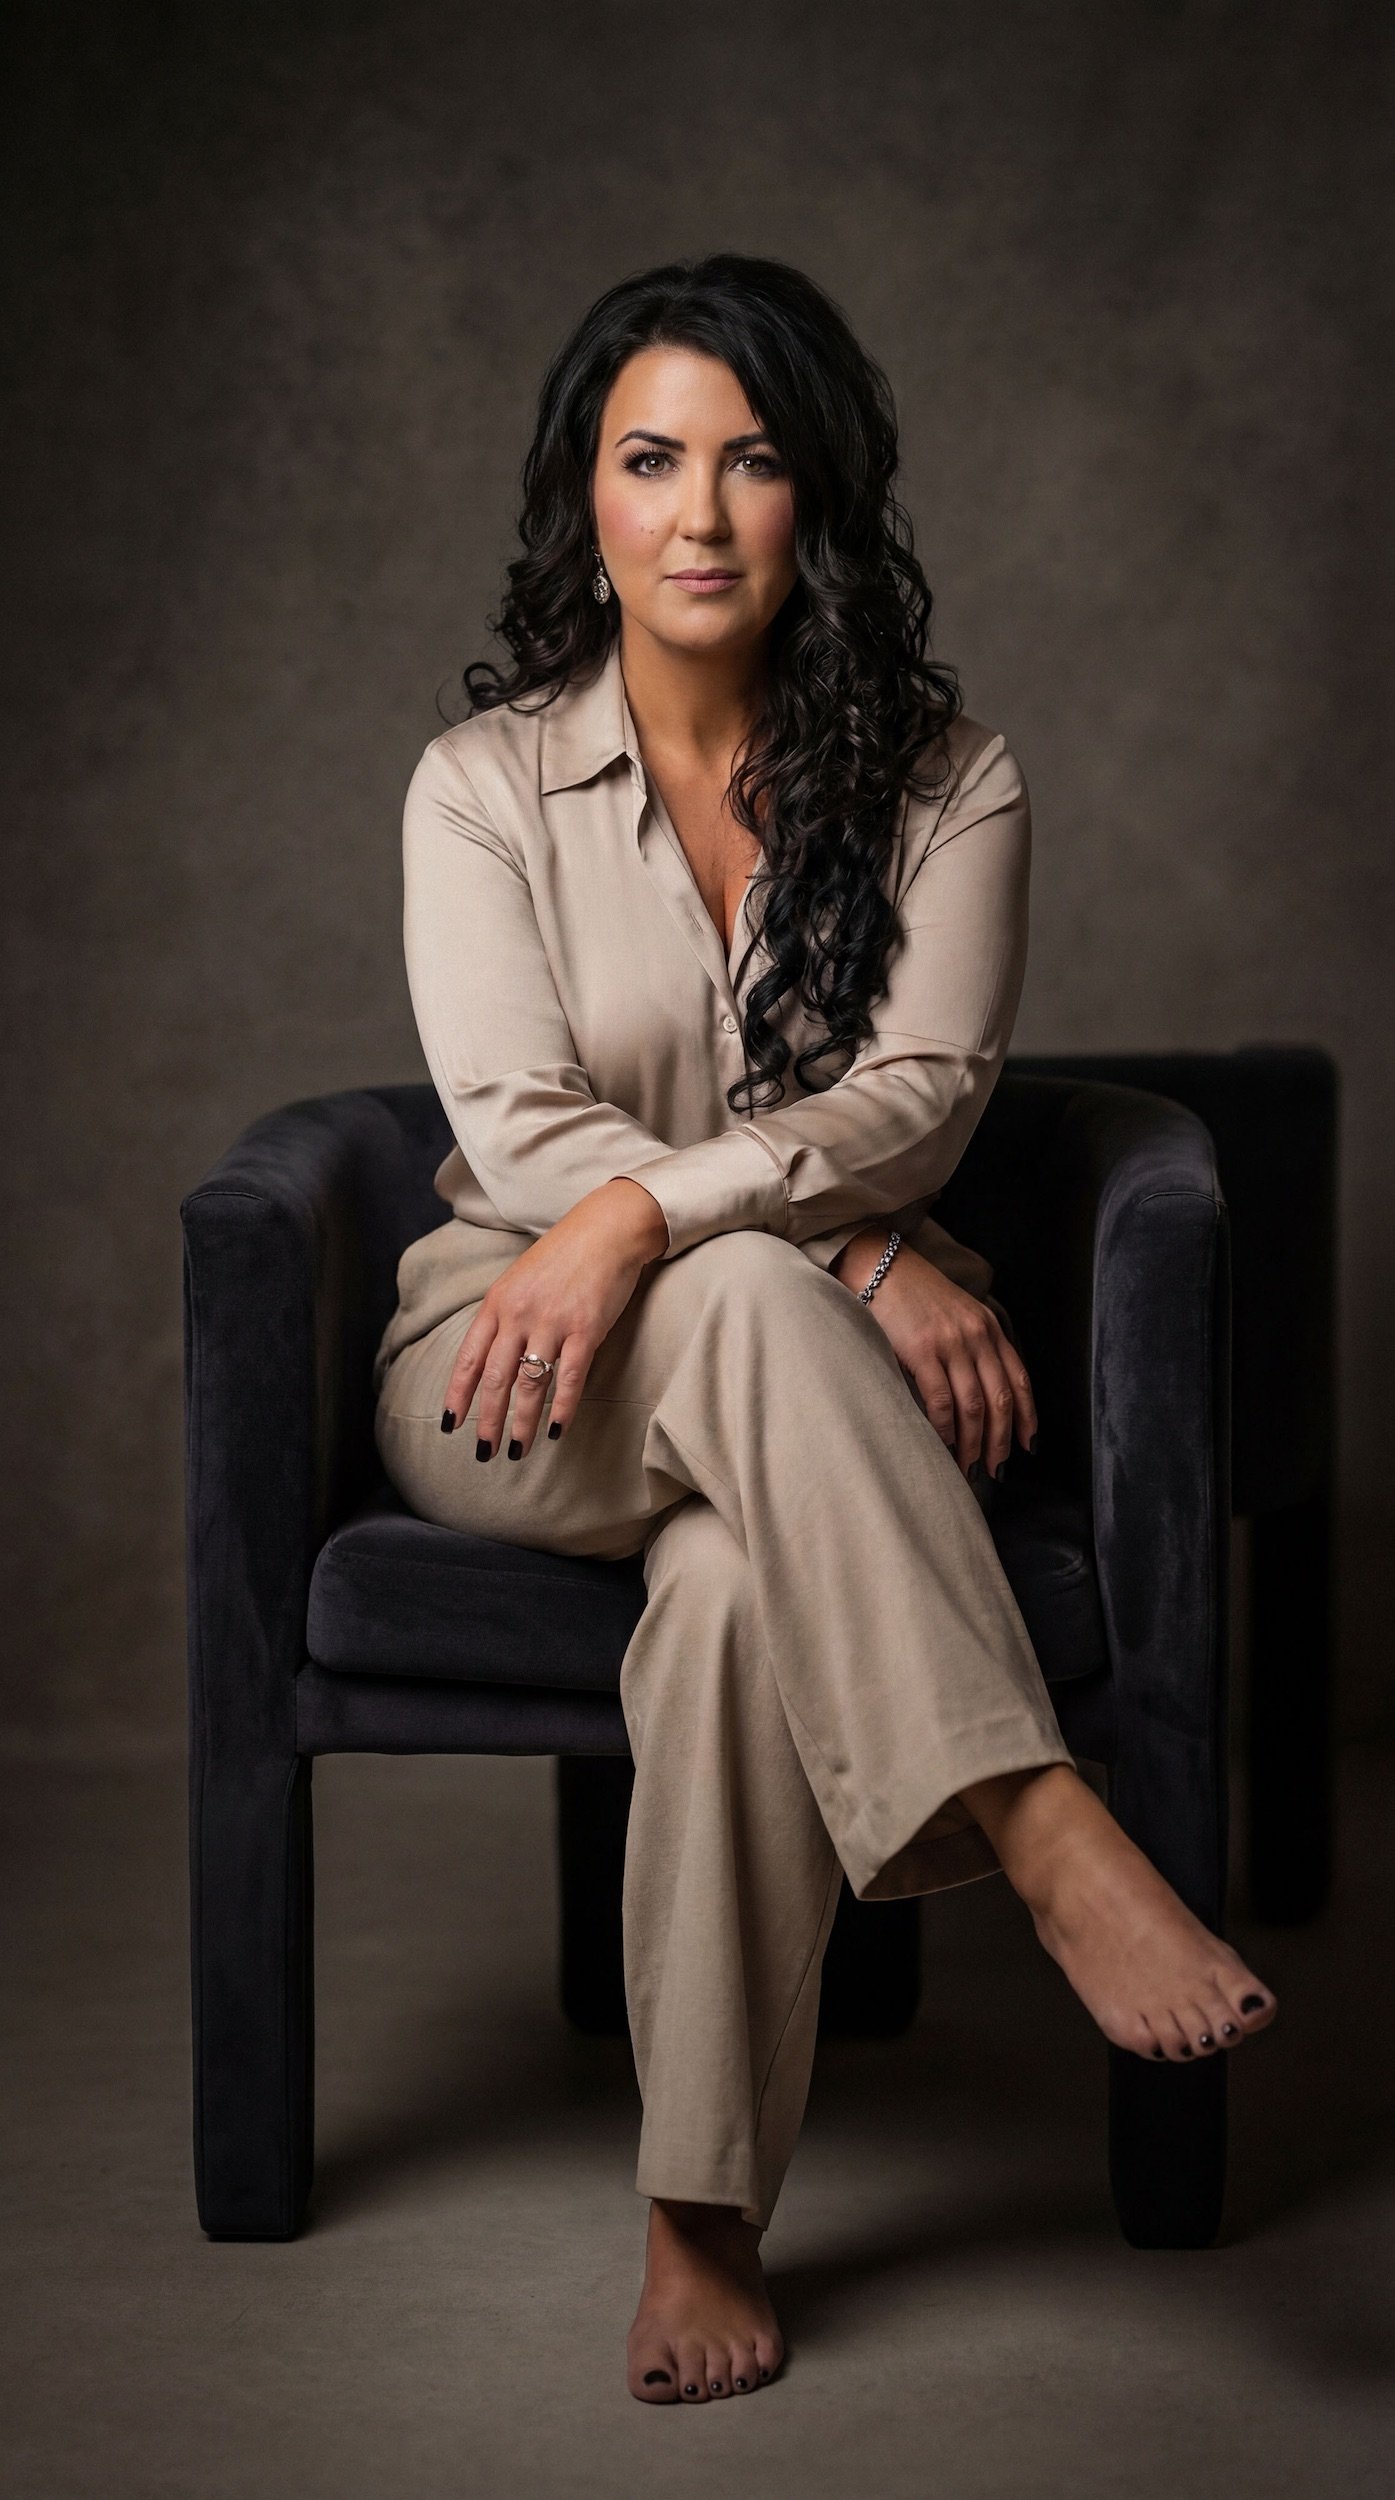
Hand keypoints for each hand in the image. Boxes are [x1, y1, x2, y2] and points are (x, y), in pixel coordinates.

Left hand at [440, 1177, 666, 1458]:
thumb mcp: (520, 1281)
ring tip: (517, 1450)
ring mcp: (552, 1322)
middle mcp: (518, 1314)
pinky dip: (561, 1408)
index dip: (458, 1394)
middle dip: (487, 1420)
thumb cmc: (564, 1256)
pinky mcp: (586, 1328)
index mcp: (497, 1303)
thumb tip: (492, 1358)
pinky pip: (570, 1377)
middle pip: (496, 1378)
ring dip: (521, 1423)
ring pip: (529, 1384)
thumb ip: (504, 1316)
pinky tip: (557, 1430)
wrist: (606, 1230)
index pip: (470, 1358)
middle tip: (484, 1452)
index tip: (450, 1424)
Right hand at [835, 1228, 1036, 1479]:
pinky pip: (941, 1401)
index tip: (1028, 1444)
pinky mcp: (921, 1351)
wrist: (879, 1266)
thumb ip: (973, 1345)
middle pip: (1000, 1399)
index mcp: (988, 1327)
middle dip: (1001, 1440)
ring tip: (969, 1468)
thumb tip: (980, 1393)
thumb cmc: (913, 1295)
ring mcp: (950, 1343)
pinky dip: (945, 1429)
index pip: (1018, 1379)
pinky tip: (942, 1446)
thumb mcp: (956, 1313)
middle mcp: (977, 1335)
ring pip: (974, 1406)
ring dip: (973, 1443)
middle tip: (995, 1469)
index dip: (1027, 1416)